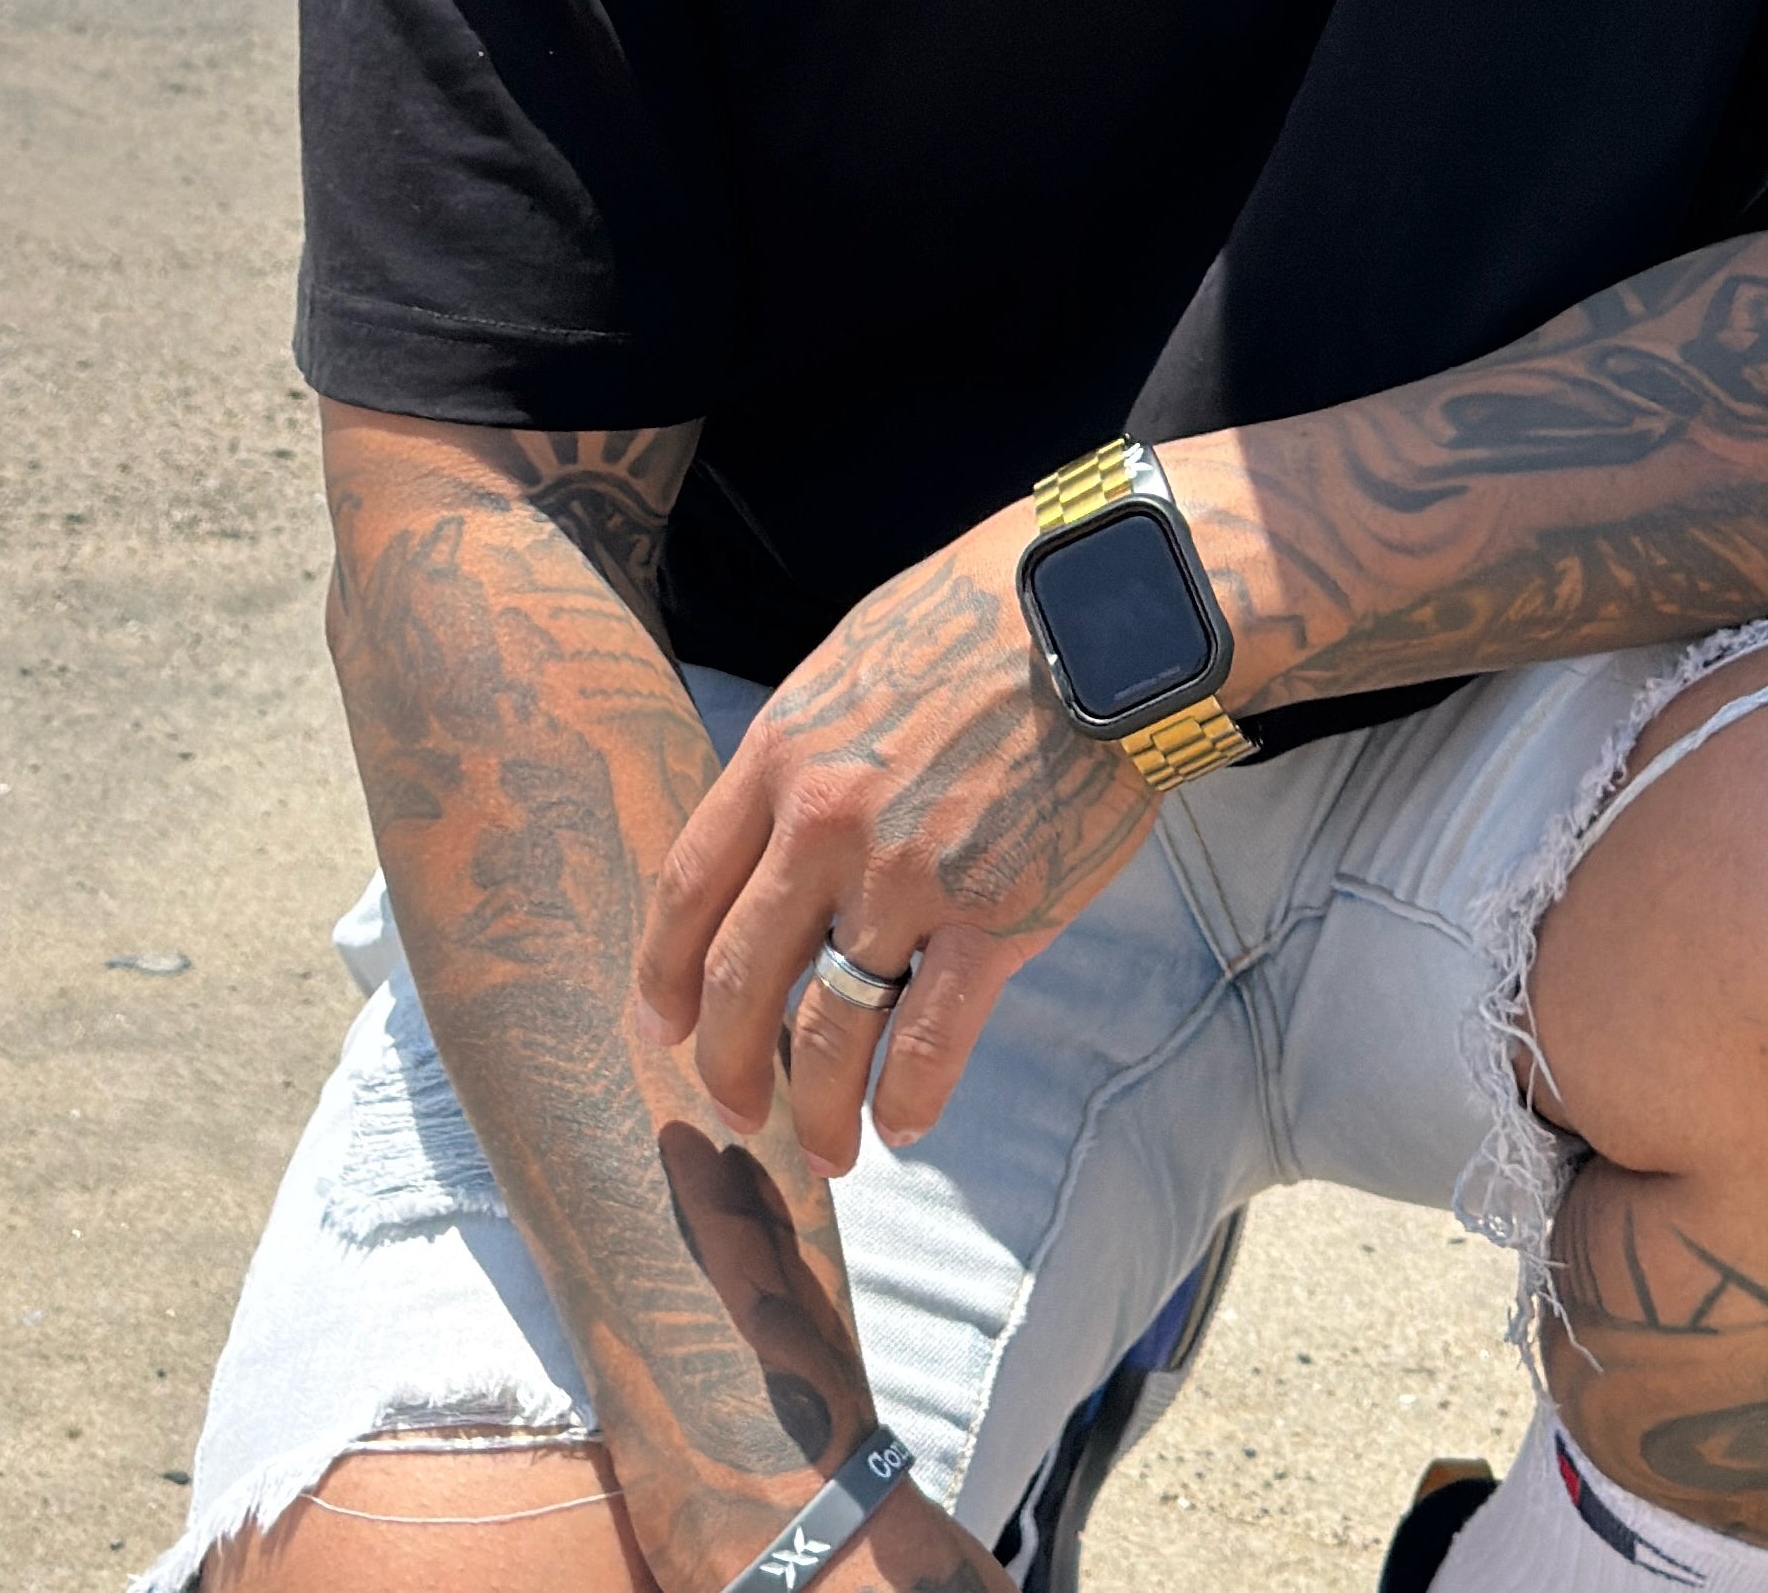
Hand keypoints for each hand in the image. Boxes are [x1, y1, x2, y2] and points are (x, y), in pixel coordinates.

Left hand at [634, 508, 1157, 1169]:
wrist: (1103, 619)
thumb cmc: (982, 623)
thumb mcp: (853, 665)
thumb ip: (805, 755)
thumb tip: (774, 834)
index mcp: (783, 757)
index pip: (688, 892)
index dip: (665, 977)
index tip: (663, 1026)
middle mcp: (826, 827)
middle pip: (740, 980)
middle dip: (728, 1065)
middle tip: (736, 1109)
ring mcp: (908, 879)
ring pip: (828, 1033)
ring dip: (815, 1110)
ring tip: (827, 1147)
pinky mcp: (994, 920)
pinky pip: (926, 1047)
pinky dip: (905, 1103)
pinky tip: (900, 1126)